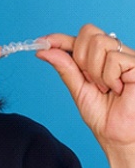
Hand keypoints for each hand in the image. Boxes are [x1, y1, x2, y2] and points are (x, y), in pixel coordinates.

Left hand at [37, 24, 134, 151]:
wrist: (118, 136)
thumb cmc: (103, 115)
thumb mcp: (77, 89)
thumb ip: (65, 67)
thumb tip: (44, 50)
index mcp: (98, 58)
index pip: (78, 38)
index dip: (59, 38)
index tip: (42, 42)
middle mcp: (113, 53)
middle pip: (88, 32)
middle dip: (81, 57)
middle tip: (89, 80)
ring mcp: (127, 57)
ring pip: (100, 42)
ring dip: (95, 70)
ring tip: (104, 88)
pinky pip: (114, 58)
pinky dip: (109, 77)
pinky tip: (118, 89)